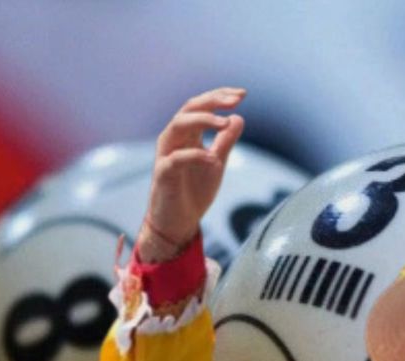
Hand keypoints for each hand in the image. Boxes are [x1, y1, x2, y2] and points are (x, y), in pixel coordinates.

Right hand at [137, 87, 245, 261]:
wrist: (179, 222)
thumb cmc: (194, 192)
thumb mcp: (216, 163)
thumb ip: (225, 142)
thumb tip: (238, 118)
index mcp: (187, 135)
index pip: (200, 106)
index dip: (220, 96)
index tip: (242, 94)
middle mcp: (174, 139)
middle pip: (189, 108)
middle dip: (213, 101)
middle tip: (236, 100)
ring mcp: (166, 155)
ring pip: (177, 125)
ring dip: (202, 120)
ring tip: (225, 123)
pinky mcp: (162, 174)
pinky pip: (175, 159)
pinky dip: (194, 155)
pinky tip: (213, 158)